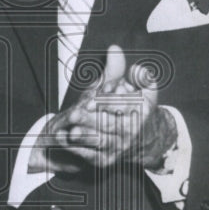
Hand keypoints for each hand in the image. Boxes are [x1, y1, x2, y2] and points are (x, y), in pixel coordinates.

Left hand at [31, 45, 175, 170]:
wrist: (142, 140)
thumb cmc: (128, 106)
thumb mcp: (126, 86)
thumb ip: (118, 69)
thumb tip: (113, 49)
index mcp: (143, 109)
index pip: (125, 104)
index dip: (107, 102)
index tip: (90, 100)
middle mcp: (132, 130)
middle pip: (111, 124)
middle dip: (92, 119)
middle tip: (75, 114)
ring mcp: (119, 147)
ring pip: (101, 141)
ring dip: (85, 136)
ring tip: (71, 130)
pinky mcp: (105, 160)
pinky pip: (91, 155)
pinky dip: (78, 149)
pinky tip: (65, 140)